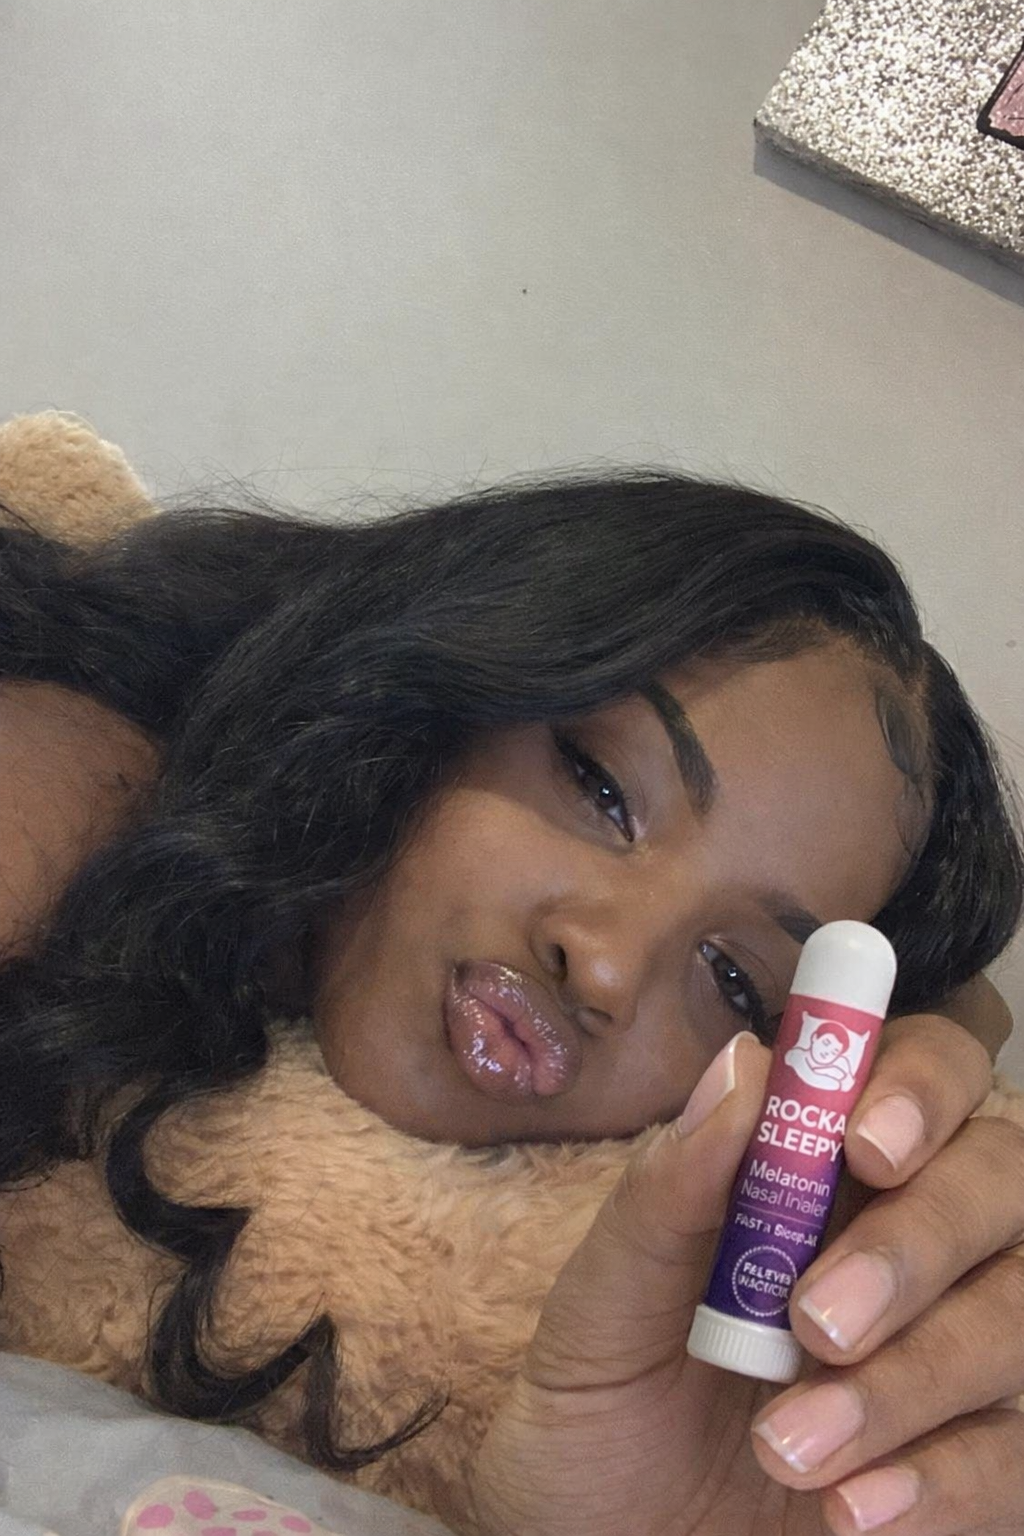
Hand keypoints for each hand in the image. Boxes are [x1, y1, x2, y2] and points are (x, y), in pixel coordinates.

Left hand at [466, 1010, 1023, 1535]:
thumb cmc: (601, 1410)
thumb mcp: (604, 1303)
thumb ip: (668, 1189)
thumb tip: (742, 1064)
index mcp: (824, 1174)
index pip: (924, 1073)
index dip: (919, 1086)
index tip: (865, 1143)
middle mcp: (913, 1244)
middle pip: (1001, 1180)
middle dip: (921, 1240)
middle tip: (818, 1320)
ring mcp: (956, 1354)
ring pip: (1020, 1315)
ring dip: (916, 1379)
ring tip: (786, 1447)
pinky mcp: (979, 1466)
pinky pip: (1019, 1453)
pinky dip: (947, 1479)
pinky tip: (851, 1513)